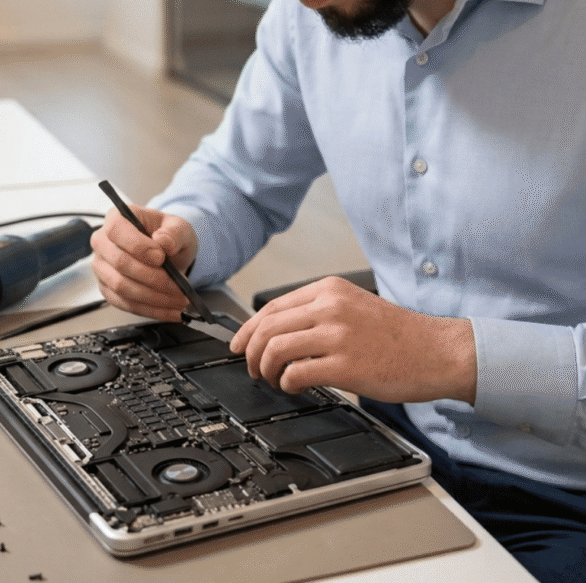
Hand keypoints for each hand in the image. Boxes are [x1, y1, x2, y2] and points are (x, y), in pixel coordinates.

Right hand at [91, 205, 197, 320]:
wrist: (168, 254)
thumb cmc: (168, 236)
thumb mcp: (179, 228)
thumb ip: (174, 233)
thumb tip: (163, 242)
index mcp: (117, 218)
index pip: (116, 230)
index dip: (137, 246)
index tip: (161, 258)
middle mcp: (103, 242)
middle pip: (119, 263)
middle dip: (152, 277)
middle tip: (177, 285)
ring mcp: (102, 267)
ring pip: (122, 287)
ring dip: (153, 297)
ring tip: (179, 299)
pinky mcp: (107, 289)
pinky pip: (125, 304)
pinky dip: (150, 309)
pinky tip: (170, 310)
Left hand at [230, 276, 476, 404]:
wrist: (436, 351)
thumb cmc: (399, 334)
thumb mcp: (355, 305)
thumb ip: (320, 311)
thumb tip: (280, 330)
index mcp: (330, 289)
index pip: (272, 306)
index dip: (248, 329)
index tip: (240, 344)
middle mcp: (330, 307)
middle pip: (267, 327)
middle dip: (251, 352)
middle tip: (252, 368)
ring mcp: (337, 335)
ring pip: (275, 349)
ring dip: (265, 369)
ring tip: (272, 380)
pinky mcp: (345, 365)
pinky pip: (296, 373)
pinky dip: (286, 383)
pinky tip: (293, 386)